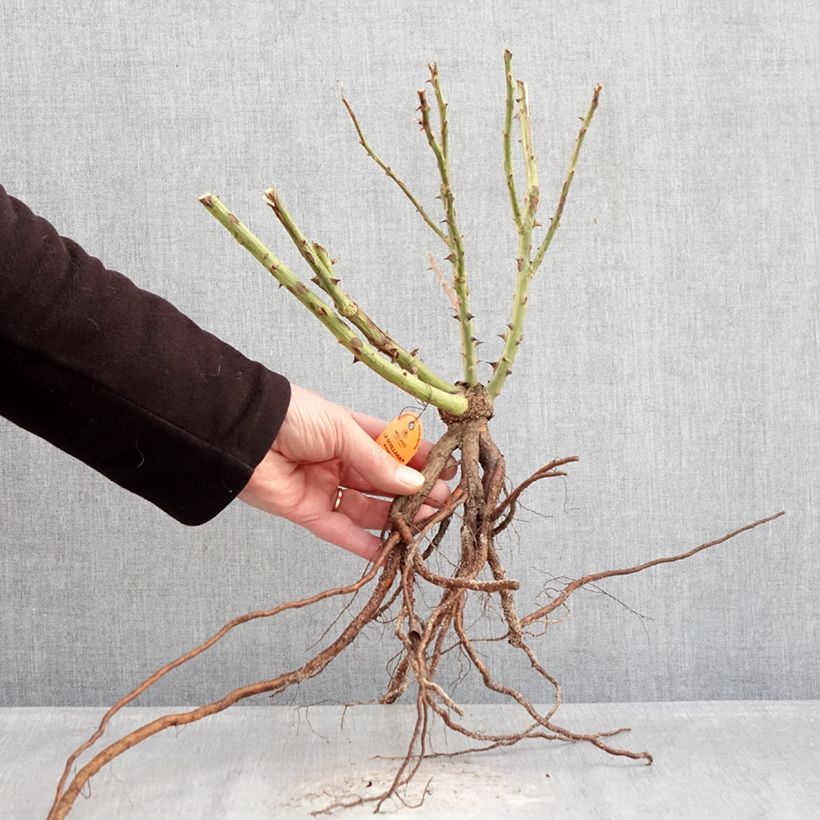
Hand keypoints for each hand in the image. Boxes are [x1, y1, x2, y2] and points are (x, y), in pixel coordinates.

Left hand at [239, 385, 453, 559]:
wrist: (240, 433)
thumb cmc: (292, 417)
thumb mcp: (341, 430)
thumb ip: (377, 461)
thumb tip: (415, 484)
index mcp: (350, 432)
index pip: (394, 448)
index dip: (420, 460)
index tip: (447, 471)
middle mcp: (340, 461)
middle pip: (384, 482)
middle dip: (414, 492)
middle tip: (442, 503)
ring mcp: (325, 487)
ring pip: (368, 508)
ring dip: (396, 517)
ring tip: (425, 524)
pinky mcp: (307, 512)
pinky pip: (340, 532)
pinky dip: (364, 544)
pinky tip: (390, 551)